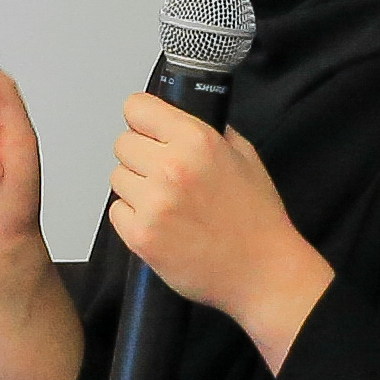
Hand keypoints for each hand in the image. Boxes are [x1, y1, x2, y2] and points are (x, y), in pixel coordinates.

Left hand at [103, 94, 330, 365]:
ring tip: (167, 204)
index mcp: (197, 140)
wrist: (263, 272)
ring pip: (117, 177)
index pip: (137, 107)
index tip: (148, 130)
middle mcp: (171, 167)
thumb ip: (210, 131)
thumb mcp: (244, 156)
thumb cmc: (256, 219)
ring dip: (136, 187)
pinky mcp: (141, 236)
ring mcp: (153, 203)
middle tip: (164, 175)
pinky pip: (116, 211)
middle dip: (140, 156)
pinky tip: (162, 224)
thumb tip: (178, 118)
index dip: (143, 120)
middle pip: (122, 143)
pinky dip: (133, 217)